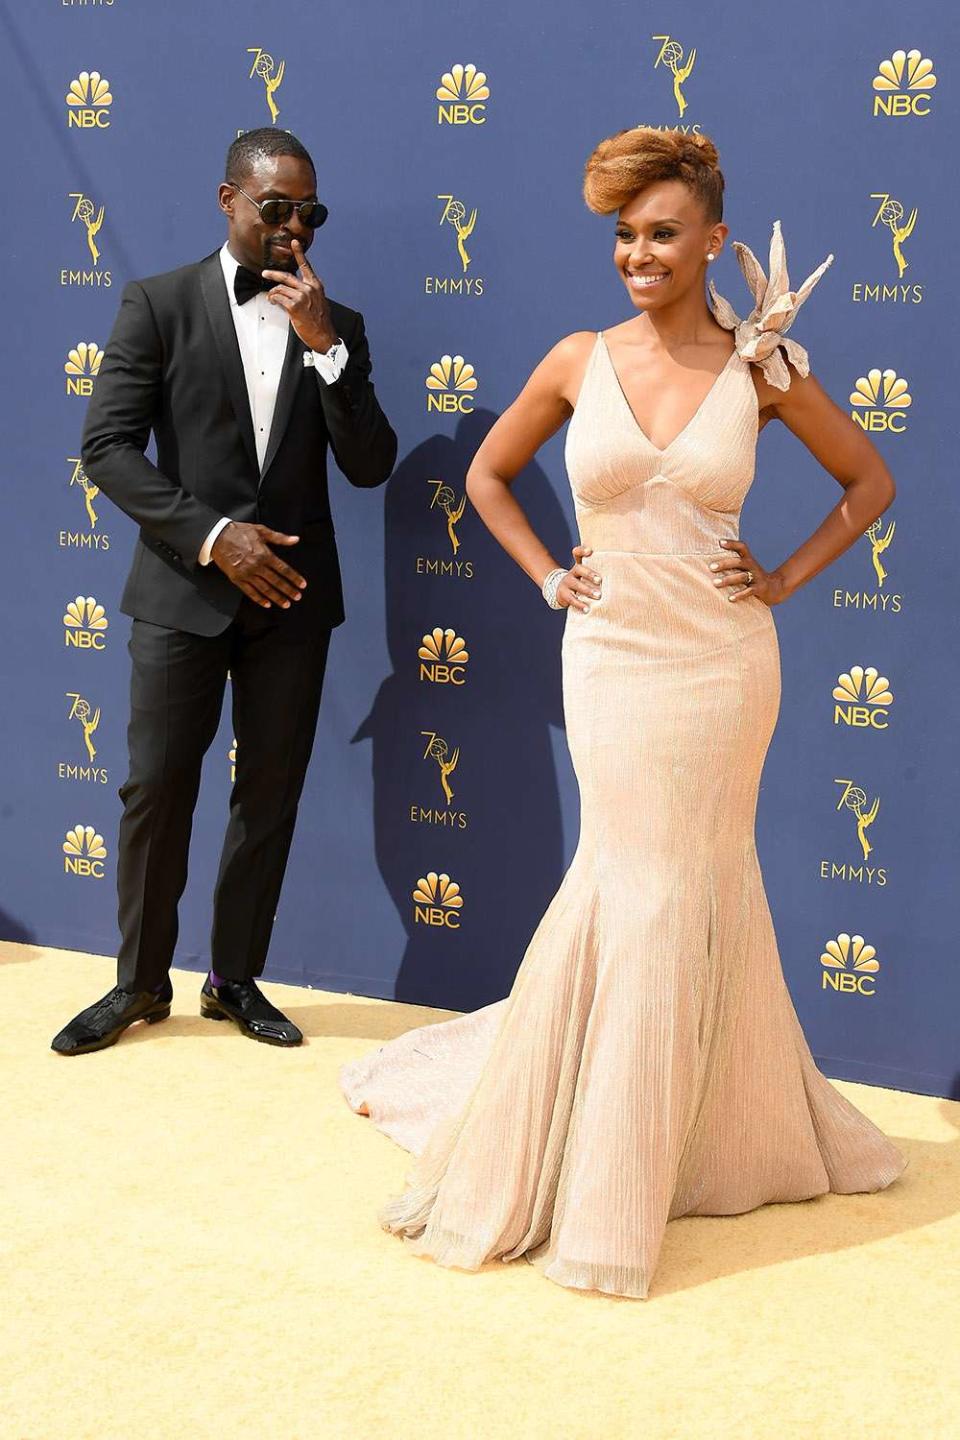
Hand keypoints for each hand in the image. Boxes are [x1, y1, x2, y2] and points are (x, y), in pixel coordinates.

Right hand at [210, 522, 306, 608]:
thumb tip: (296, 539)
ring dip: (277, 598)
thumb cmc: (240, 532)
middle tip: (297, 597)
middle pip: (277, 581)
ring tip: (286, 604)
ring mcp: (247, 574)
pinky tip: (267, 604)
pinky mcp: (237, 579)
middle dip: (288, 590)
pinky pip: (250, 592)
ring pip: (265, 589)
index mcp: (264, 554)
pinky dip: (259, 599)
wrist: (218, 536)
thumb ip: (280, 538)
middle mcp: (257, 566)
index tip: (302, 585)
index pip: (284, 569)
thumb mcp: (261, 531)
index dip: (294, 578)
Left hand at [262, 238, 338, 352]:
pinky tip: (274, 302)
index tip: (295, 242)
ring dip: (273, 293)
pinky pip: (278, 298)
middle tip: (265, 273)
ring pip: (280, 289)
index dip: (299, 253)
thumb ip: (308, 294)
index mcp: (316, 286)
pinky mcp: (295, 306)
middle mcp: (309, 288)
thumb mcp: (318, 303)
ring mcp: (302, 297)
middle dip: (273, 274)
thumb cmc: (320, 322)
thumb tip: (293, 292)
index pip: (306, 266)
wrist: (324, 336)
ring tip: (272, 298)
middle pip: (286, 276)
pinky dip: (273, 300)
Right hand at [557, 545, 602, 612]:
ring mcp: (566, 583)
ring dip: (587, 590)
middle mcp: (571, 573)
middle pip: (578, 569)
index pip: (577, 554)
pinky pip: (571, 599)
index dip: (582, 551)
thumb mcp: (586, 576)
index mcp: (578, 566)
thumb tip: (621, 573)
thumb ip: (599, 573)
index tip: (590, 551)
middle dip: (589, 574)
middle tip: (599, 580)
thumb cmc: (580, 583)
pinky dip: (580, 604)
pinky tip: (587, 609)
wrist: (560, 593)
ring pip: (575, 584)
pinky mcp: (564, 595)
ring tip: (598, 596)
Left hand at [708, 539, 786, 605]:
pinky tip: (730, 598)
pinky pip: (748, 591)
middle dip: (724, 564)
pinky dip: (739, 594)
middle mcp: (752, 566)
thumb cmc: (753, 577)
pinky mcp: (759, 588)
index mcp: (748, 559)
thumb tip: (710, 563)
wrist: (775, 588)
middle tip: (711, 567)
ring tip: (715, 583)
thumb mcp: (746, 568)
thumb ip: (733, 563)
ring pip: (742, 577)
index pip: (741, 547)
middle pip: (738, 562)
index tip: (720, 542)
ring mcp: (756, 577)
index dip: (732, 543)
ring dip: (728, 580)